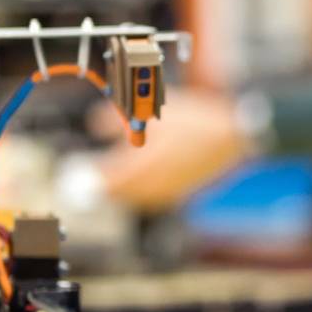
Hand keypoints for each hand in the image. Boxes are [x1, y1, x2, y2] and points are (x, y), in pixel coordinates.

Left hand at [98, 88, 252, 212]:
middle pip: (117, 194)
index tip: (78, 168)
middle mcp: (152, 189)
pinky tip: (141, 173)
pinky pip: (151, 197)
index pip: (105, 183)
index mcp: (141, 170)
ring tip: (113, 171)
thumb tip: (94, 124)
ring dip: (121, 187)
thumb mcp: (151, 113)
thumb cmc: (194, 122)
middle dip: (104, 184)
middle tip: (91, 171)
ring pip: (134, 197)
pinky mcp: (179, 194)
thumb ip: (118, 121)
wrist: (234, 137)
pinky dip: (140, 188)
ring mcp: (167, 194)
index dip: (90, 177)